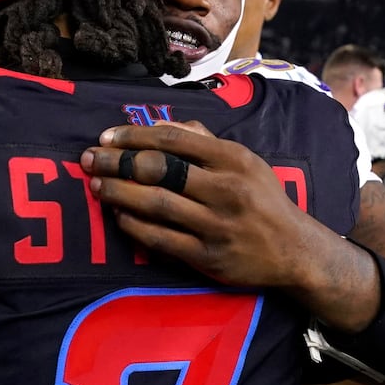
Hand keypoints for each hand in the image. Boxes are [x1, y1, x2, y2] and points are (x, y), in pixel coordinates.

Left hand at [81, 121, 313, 289]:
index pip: (173, 139)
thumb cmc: (263, 200)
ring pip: (156, 204)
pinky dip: (135, 226)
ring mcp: (216, 225)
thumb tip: (161, 126)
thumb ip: (204, 141)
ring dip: (119, 193)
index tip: (107, 137)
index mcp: (233, 159)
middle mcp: (226, 190)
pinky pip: (162, 239)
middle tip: (89, 159)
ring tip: (96, 186)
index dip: (134, 136)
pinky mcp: (208, 257)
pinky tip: (118, 216)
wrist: (295, 252)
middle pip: (160, 170)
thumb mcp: (245, 162)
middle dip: (118, 162)